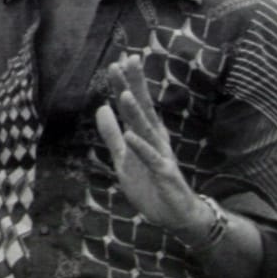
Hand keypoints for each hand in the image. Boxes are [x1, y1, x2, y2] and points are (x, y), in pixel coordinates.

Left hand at [94, 55, 208, 233]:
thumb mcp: (123, 158)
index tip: (117, 62)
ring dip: (136, 113)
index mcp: (146, 134)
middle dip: (135, 86)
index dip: (126, 84)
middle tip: (127, 61)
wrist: (176, 215)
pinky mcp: (165, 174)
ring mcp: (161, 155)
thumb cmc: (151, 185)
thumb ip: (111, 134)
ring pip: (147, 130)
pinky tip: (131, 136)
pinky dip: (141, 148)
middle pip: (144, 108)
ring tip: (124, 94)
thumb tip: (100, 108)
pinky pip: (151, 159)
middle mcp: (156, 139)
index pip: (134, 105)